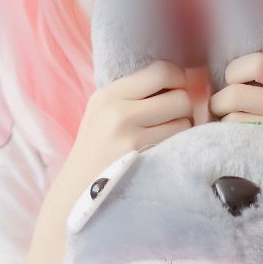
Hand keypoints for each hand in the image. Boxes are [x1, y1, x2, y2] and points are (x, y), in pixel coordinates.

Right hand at [61, 60, 192, 201]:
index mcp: (109, 95)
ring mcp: (131, 137)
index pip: (161, 71)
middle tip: (174, 119)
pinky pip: (179, 143)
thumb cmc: (97, 153)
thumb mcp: (102, 114)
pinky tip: (166, 151)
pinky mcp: (143, 159)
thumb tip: (177, 82)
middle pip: (179, 97)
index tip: (176, 92)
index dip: (178, 80)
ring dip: (184, 129)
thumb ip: (132, 95)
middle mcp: (118, 111)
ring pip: (184, 121)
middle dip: (184, 108)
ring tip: (168, 137)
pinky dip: (179, 146)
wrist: (77, 192)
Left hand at [210, 52, 262, 161]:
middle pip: (236, 94)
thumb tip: (225, 78)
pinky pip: (240, 142)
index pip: (256, 63)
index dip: (234, 71)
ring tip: (231, 129)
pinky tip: (237, 144)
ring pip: (232, 121)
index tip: (231, 82)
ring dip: (223, 125)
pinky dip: (231, 141)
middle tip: (219, 110)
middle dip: (218, 102)